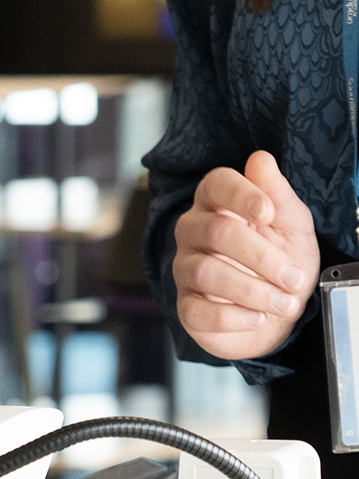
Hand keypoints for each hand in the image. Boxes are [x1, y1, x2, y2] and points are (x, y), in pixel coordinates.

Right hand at [172, 150, 320, 360]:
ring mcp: (184, 270)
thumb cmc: (282, 263)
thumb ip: (279, 195)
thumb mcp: (292, 227)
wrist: (278, 314)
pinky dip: (234, 317)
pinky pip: (197, 311)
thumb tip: (260, 160)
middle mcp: (193, 233)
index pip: (215, 184)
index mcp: (218, 205)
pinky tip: (257, 317)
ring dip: (252, 291)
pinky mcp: (185, 307)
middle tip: (293, 277)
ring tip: (284, 303)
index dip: (239, 194)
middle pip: (215, 232)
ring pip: (206, 273)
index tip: (267, 213)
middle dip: (261, 257)